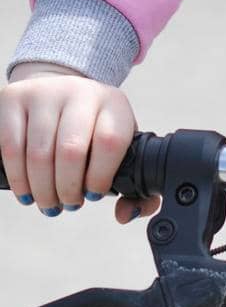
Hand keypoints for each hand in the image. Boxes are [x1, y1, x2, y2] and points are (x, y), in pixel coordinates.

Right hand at [1, 64, 160, 223]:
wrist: (56, 94)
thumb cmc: (90, 131)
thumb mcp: (117, 146)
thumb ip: (133, 187)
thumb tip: (125, 214)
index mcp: (113, 104)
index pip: (111, 142)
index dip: (100, 177)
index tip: (93, 194)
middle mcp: (80, 93)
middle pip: (71, 151)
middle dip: (68, 190)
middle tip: (68, 204)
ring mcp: (44, 93)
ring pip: (39, 154)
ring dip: (42, 190)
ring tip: (48, 202)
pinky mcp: (14, 99)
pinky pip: (11, 147)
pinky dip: (18, 178)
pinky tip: (27, 191)